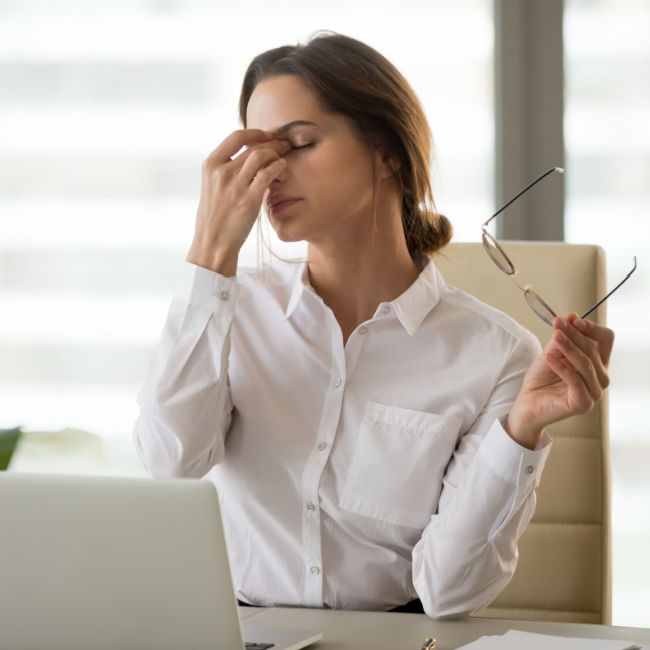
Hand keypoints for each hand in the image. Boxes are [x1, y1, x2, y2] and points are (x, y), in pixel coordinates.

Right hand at [187, 129, 290, 274]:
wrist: (213, 242)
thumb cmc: (215, 216)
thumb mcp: (212, 186)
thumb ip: (225, 169)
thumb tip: (245, 155)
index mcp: (210, 165)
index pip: (235, 137)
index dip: (255, 133)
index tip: (268, 135)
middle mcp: (221, 172)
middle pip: (253, 147)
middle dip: (273, 143)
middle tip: (285, 145)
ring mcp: (234, 185)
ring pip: (261, 157)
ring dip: (277, 154)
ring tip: (285, 157)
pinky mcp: (248, 200)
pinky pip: (268, 174)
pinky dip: (278, 168)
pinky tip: (283, 168)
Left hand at [506, 312, 614, 448]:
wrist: (527, 402)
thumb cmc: (541, 379)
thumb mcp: (552, 353)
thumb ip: (562, 338)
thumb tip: (572, 316)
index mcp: (597, 364)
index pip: (605, 340)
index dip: (592, 328)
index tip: (573, 320)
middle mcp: (600, 379)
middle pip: (594, 350)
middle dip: (574, 334)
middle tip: (558, 323)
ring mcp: (593, 393)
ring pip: (585, 364)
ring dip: (569, 347)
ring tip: (554, 336)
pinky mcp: (582, 404)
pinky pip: (575, 381)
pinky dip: (562, 367)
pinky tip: (548, 357)